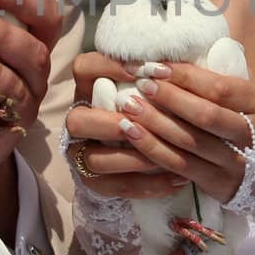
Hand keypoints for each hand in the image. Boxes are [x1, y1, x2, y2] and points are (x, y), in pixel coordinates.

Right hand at [63, 52, 184, 200]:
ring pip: (95, 160)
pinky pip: (116, 187)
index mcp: (90, 90)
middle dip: (111, 125)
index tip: (143, 72)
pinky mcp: (94, 182)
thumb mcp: (151, 89)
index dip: (108, 67)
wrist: (141, 153)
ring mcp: (82, 154)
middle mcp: (80, 121)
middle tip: (142, 126)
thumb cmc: (153, 109)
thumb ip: (156, 79)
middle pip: (76, 120)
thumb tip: (174, 67)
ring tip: (169, 158)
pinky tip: (178, 180)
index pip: (83, 68)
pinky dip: (148, 185)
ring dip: (134, 159)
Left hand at [101, 61, 254, 202]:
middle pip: (205, 115)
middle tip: (141, 85)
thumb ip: (222, 83)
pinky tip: (134, 134)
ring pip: (190, 142)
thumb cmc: (252, 125)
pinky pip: (180, 165)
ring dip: (155, 123)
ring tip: (129, 107)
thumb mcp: (250, 100)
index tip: (156, 66)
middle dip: (169, 98)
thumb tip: (174, 60)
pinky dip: (154, 149)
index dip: (185, 76)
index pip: (219, 88)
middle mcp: (253, 134)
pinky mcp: (219, 183)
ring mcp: (237, 163)